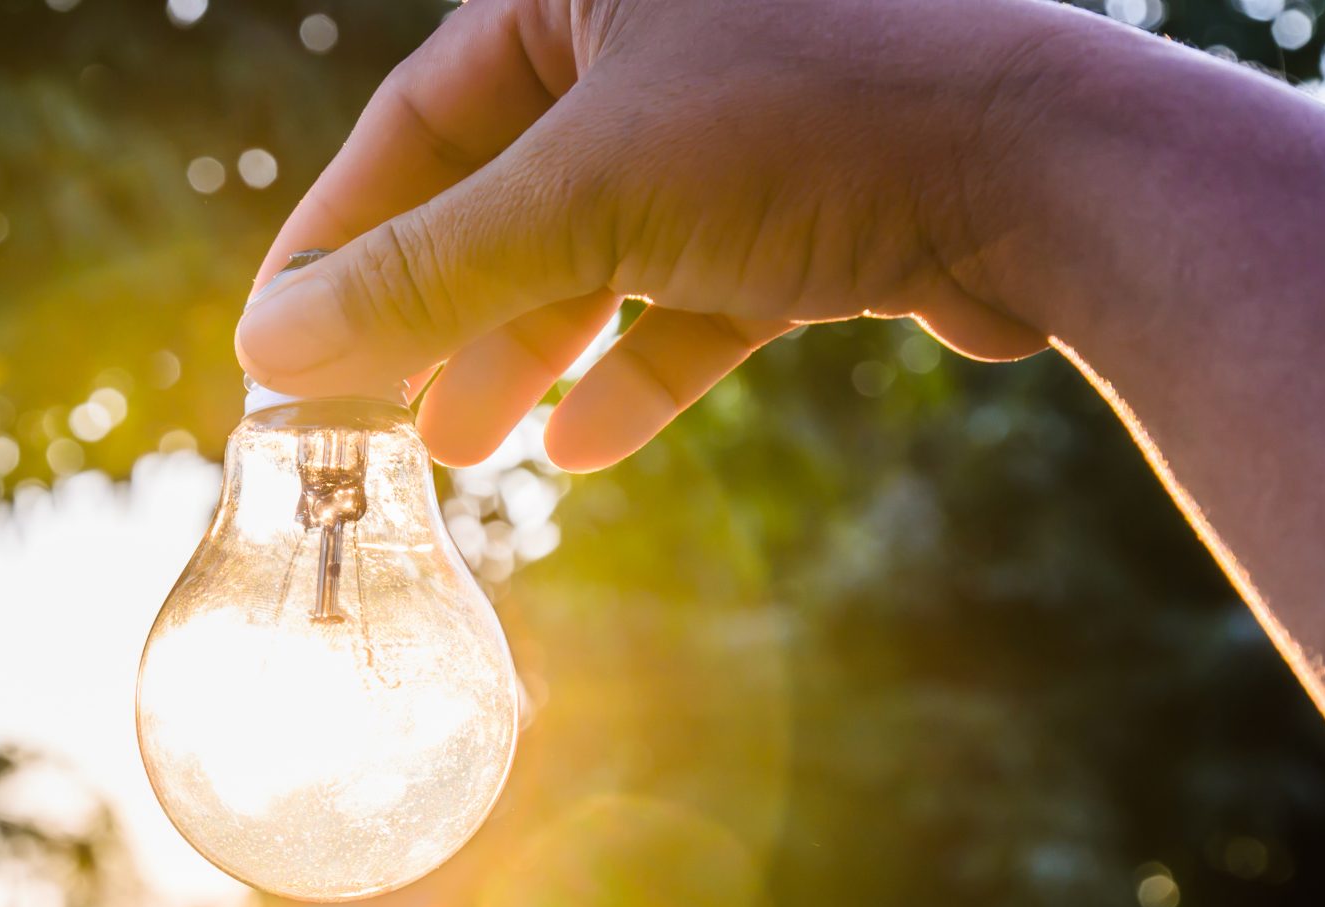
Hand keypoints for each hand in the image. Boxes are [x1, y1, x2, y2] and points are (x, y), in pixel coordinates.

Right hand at [234, 0, 1081, 468]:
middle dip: (439, 310)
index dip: (343, 235)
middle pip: (504, 190)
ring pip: (598, 249)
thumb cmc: (813, 128)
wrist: (1054, 177)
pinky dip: (640, 366)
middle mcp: (663, 34)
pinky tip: (582, 448)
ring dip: (529, 351)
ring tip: (466, 447)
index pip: (420, 117)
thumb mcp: (584, 199)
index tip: (277, 336)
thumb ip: (423, 274)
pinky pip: (694, 292)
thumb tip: (269, 346)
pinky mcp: (811, 204)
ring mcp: (743, 123)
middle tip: (372, 412)